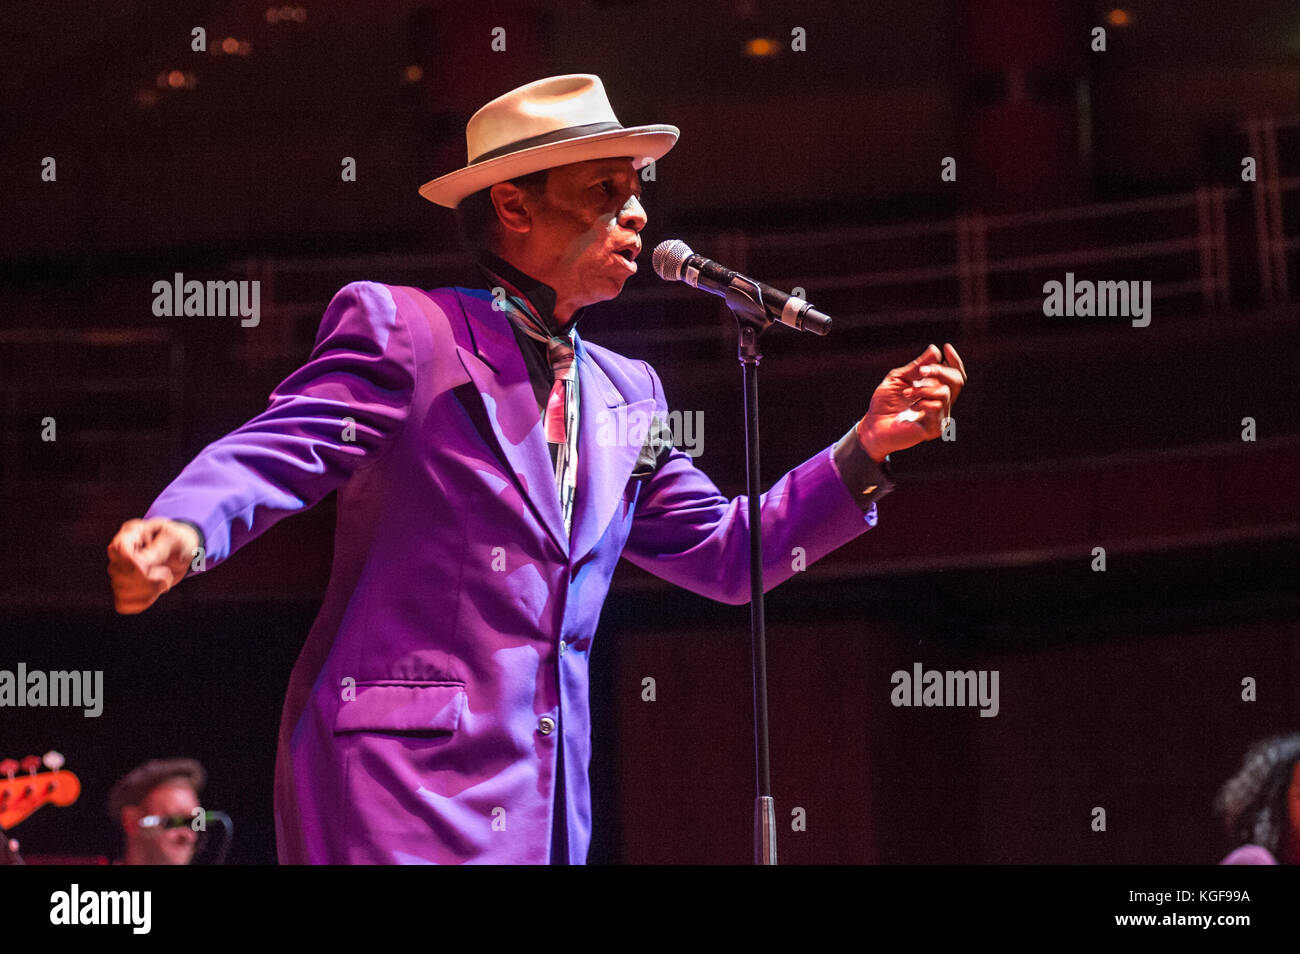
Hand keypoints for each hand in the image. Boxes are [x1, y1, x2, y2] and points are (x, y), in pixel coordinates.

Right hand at [106, 518, 201, 613]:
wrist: (182, 551)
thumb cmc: (178, 540)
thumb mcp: (173, 540)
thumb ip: (156, 551)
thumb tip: (139, 568)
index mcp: (130, 534)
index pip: (118, 551)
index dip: (136, 566)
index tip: (161, 570)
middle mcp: (119, 553)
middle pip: (120, 576)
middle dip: (149, 580)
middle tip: (166, 573)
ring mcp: (119, 571)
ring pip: (121, 592)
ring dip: (148, 592)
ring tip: (163, 581)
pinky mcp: (124, 587)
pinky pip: (123, 605)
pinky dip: (142, 603)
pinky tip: (155, 592)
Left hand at [857, 343, 967, 460]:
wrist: (873, 425)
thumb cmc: (884, 403)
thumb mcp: (899, 378)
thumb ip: (917, 367)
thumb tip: (935, 350)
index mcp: (933, 389)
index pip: (954, 374)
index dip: (954, 361)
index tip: (946, 347)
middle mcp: (940, 402)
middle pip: (957, 380)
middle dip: (940, 371)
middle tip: (922, 371)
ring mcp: (939, 416)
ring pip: (945, 393)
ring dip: (923, 389)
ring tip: (907, 393)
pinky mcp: (934, 428)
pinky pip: (937, 407)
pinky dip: (923, 402)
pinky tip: (911, 408)